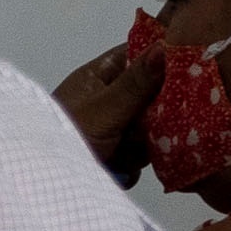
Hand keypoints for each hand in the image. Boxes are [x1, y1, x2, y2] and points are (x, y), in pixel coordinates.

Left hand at [55, 36, 155, 186]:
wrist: (41, 185)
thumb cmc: (66, 136)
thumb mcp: (104, 108)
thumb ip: (137, 82)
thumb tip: (165, 46)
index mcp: (101, 75)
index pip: (141, 55)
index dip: (166, 59)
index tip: (189, 69)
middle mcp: (109, 98)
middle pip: (153, 96)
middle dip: (154, 115)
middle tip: (144, 125)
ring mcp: (112, 128)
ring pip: (150, 129)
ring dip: (140, 145)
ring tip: (120, 152)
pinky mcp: (114, 156)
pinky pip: (139, 156)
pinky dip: (130, 165)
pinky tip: (117, 169)